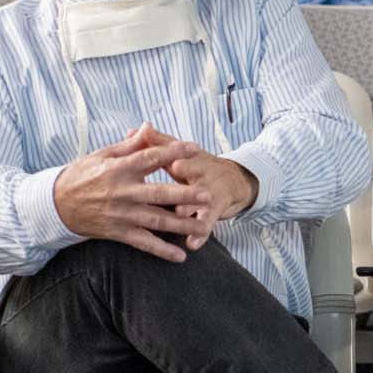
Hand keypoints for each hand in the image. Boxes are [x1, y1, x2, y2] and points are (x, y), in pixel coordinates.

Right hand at [51, 124, 215, 261]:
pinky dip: (162, 250)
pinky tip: (180, 256)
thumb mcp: (102, 155)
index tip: (194, 148)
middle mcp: (122, 192)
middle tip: (207, 195)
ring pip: (156, 220)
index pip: (150, 158)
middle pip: (158, 193)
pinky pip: (143, 243)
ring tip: (202, 225)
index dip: (173, 152)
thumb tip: (148, 127)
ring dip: (181, 224)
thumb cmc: (81, 175)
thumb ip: (130, 145)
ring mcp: (121, 215)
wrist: (55, 204)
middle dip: (184, 195)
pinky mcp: (118, 232)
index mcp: (119, 169)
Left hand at [142, 125, 259, 249]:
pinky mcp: (214, 211)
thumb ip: (159, 142)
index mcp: (191, 157)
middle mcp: (202, 173)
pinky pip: (206, 224)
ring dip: (190, 207)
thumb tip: (137, 128)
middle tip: (176, 170)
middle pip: (193, 171)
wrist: (235, 181)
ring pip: (199, 200)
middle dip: (185, 171)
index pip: (177, 150)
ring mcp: (209, 193)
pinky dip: (200, 234)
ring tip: (181, 214)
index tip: (154, 142)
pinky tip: (192, 244)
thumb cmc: (199, 165)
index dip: (168, 147)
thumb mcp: (183, 153)